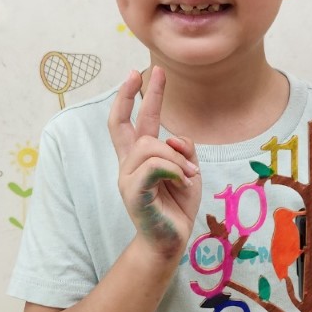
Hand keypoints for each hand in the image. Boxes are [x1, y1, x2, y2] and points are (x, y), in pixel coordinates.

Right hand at [108, 67, 201, 259]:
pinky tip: (184, 182)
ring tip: (190, 174)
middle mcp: (129, 164)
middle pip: (122, 124)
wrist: (170, 241)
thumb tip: (174, 140)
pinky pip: (155, 166)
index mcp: (140, 158)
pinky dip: (175, 170)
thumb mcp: (188, 170)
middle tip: (146, 71)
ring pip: (151, 145)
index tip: (142, 73)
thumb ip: (183, 149)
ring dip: (178, 157)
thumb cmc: (177, 205)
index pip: (132, 121)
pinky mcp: (133, 192)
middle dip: (133, 94)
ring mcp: (128, 178)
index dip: (135, 97)